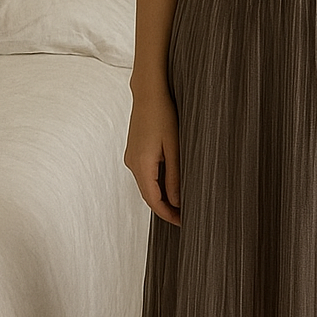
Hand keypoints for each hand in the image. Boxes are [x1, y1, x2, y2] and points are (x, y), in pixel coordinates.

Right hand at [124, 88, 181, 225]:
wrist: (148, 92)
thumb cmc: (164, 115)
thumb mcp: (175, 147)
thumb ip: (175, 176)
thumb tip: (177, 202)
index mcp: (141, 165)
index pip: (153, 201)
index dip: (168, 215)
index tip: (183, 223)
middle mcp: (132, 164)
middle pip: (148, 196)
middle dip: (165, 209)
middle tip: (185, 217)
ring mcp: (131, 157)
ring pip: (146, 185)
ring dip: (161, 197)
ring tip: (181, 204)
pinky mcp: (134, 151)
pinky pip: (145, 174)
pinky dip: (157, 184)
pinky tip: (171, 185)